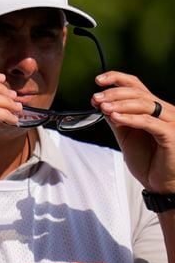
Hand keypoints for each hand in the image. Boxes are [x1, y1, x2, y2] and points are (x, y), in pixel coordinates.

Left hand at [93, 71, 174, 192]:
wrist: (161, 184)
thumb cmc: (149, 160)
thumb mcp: (126, 136)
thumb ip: (117, 119)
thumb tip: (101, 104)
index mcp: (153, 109)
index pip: (136, 85)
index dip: (117, 78)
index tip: (98, 80)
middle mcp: (164, 112)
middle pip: (138, 93)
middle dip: (113, 93)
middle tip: (96, 99)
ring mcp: (171, 122)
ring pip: (145, 104)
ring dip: (119, 104)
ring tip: (102, 107)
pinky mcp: (171, 136)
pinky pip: (150, 123)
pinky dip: (131, 118)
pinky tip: (115, 117)